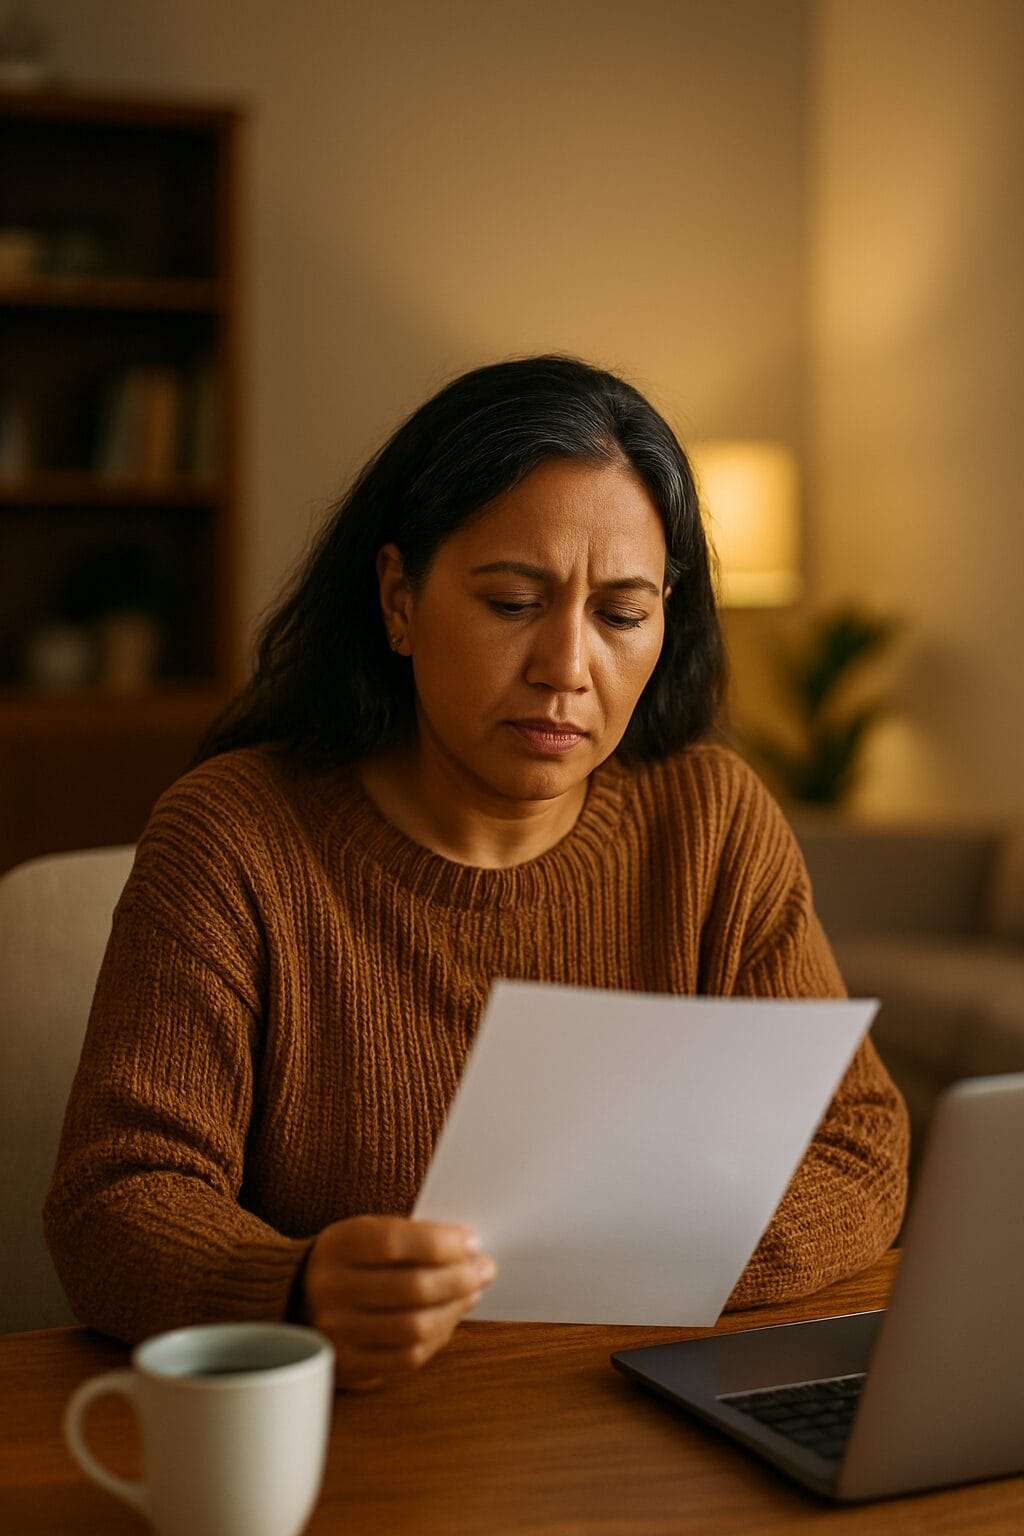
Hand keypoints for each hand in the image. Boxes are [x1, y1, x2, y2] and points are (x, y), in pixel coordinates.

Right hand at [302, 1215, 496, 1390]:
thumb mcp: (370, 1232)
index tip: (472, 1241)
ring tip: (471, 1292)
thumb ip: (413, 1237)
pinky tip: (449, 1318)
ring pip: (414, 1327)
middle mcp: (331, 1289)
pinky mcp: (348, 1366)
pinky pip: (406, 1358)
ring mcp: (337, 1332)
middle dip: (459, 1278)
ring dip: (454, 1309)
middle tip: (484, 1269)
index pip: (396, 1242)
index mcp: (338, 1245)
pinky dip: (437, 1337)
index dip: (442, 1243)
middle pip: (412, 1288)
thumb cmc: (353, 1259)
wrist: (298, 1297)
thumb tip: (471, 1253)